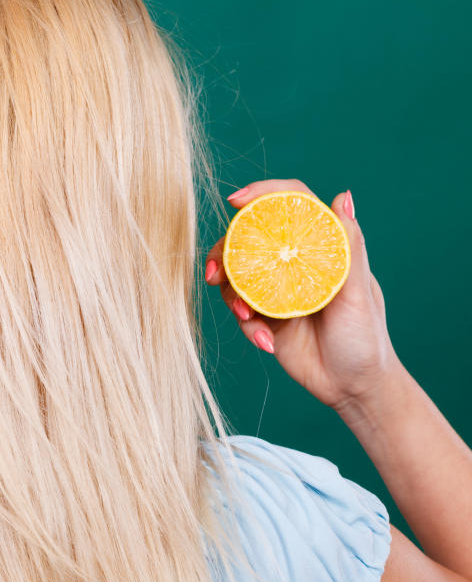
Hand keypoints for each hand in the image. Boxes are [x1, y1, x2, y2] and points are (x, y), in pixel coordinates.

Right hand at [204, 179, 400, 411]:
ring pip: (236, 277)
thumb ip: (349, 247)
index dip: (262, 194)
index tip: (236, 202)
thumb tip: (344, 197)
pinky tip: (266, 343)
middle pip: (249, 240)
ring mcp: (276, 290)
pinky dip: (248, 327)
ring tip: (248, 318)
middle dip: (223, 253)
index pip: (289, 205)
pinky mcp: (265, 318)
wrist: (354, 387)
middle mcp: (294, 263)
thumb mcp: (360, 292)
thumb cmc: (366, 337)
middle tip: (215, 274)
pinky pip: (242, 314)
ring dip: (233, 297)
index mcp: (320, 247)